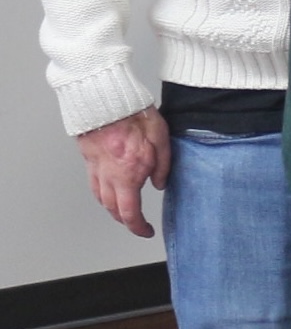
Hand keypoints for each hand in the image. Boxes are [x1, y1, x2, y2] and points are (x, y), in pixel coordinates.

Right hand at [75, 107, 172, 237]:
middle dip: (125, 220)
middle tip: (137, 222)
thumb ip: (163, 166)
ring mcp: (96, 167)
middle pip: (113, 209)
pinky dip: (101, 194)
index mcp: (128, 174)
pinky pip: (93, 183)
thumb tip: (160, 184)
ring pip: (100, 198)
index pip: (130, 213)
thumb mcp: (161, 140)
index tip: (146, 231)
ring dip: (112, 209)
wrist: (106, 97)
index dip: (138, 228)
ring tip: (123, 211)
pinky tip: (108, 191)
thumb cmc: (134, 114)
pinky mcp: (89, 158)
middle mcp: (109, 175)